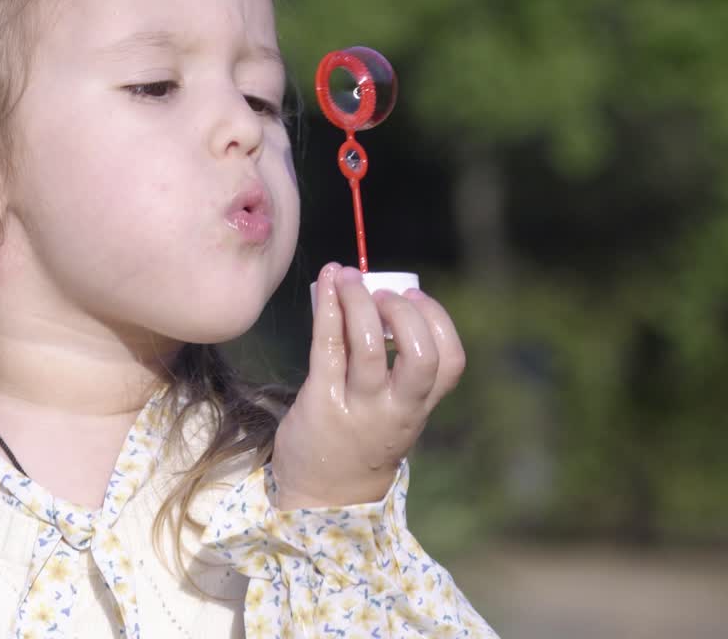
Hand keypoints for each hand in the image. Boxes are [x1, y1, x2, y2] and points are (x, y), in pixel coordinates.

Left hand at [272, 263, 465, 509]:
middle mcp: (395, 409)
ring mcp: (358, 406)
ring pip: (370, 348)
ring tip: (348, 278)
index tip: (416, 297)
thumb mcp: (390, 410)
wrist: (322, 493)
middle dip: (407, 315)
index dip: (439, 322)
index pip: (450, 363)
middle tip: (383, 293)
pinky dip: (328, 309)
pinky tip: (326, 284)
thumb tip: (376, 297)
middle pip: (421, 358)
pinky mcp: (321, 400)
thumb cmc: (359, 436)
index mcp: (418, 407)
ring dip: (359, 301)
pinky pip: (328, 347)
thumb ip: (392, 367)